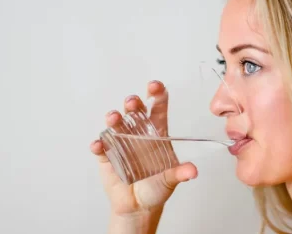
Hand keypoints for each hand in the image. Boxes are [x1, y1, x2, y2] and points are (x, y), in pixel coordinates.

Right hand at [90, 81, 197, 220]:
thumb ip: (180, 173)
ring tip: (114, 119)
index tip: (155, 86)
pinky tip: (98, 145)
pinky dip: (99, 145)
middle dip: (133, 103)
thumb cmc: (157, 187)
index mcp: (156, 133)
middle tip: (132, 103)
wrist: (139, 206)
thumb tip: (193, 171)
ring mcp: (121, 143)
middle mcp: (138, 133)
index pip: (157, 108)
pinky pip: (101, 148)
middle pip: (134, 112)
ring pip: (116, 125)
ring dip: (114, 119)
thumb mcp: (171, 180)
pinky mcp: (107, 157)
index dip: (156, 94)